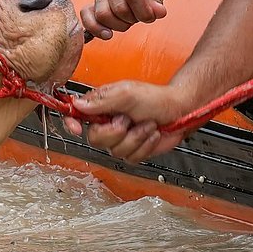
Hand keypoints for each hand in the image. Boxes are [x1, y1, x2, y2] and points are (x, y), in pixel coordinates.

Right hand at [63, 80, 188, 162]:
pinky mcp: (133, 151)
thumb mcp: (127, 93)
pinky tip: (151, 134)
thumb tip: (78, 105)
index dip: (72, 123)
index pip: (77, 115)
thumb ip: (102, 100)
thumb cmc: (156, 98)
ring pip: (115, 151)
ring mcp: (121, 138)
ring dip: (136, 137)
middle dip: (116, 132)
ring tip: (146, 124)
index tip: (76, 128)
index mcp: (102, 106)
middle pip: (95, 139)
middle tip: (128, 120)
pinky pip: (130, 158)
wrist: (179, 110)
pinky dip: (144, 146)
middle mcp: (108, 122)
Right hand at [81, 0, 169, 39]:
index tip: (151, 15)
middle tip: (140, 15)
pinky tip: (107, 33)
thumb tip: (158, 13)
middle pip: (118, 8)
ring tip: (128, 20)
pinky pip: (86, 15)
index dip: (143, 10)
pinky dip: (95, 27)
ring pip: (102, 14)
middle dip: (133, 19)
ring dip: (118, 25)